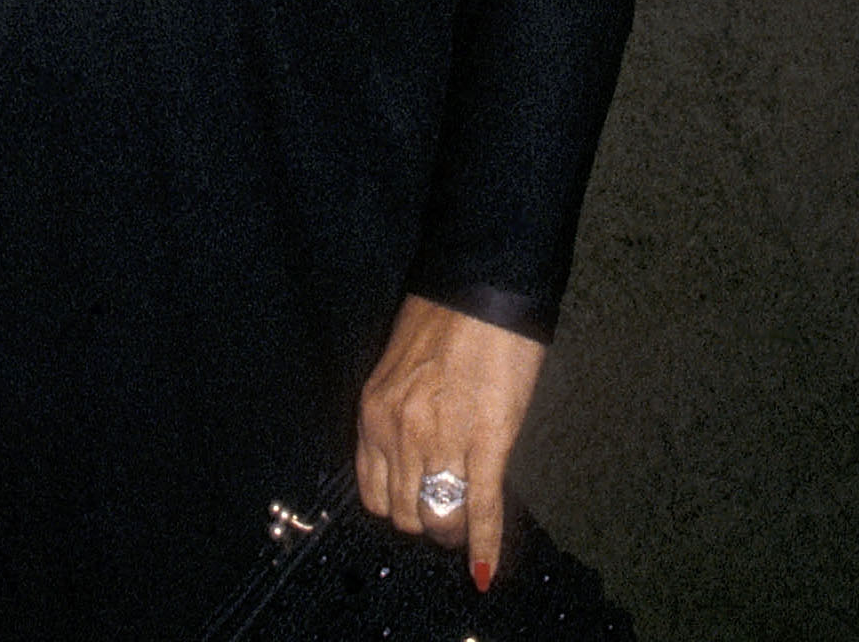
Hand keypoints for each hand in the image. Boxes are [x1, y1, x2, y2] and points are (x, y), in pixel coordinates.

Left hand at [356, 293, 546, 590]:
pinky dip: (484, 546)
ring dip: (453, 530)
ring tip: (467, 528)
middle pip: (405, 514)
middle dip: (427, 521)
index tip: (417, 506)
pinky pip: (481, 509)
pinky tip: (484, 572)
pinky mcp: (485, 441)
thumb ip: (399, 415)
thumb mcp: (400, 369)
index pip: (373, 493)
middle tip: (448, 514)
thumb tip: (410, 456)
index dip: (398, 507)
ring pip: (439, 519)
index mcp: (373, 412)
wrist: (482, 287)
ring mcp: (440, 440)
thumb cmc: (442, 318)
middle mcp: (398, 432)